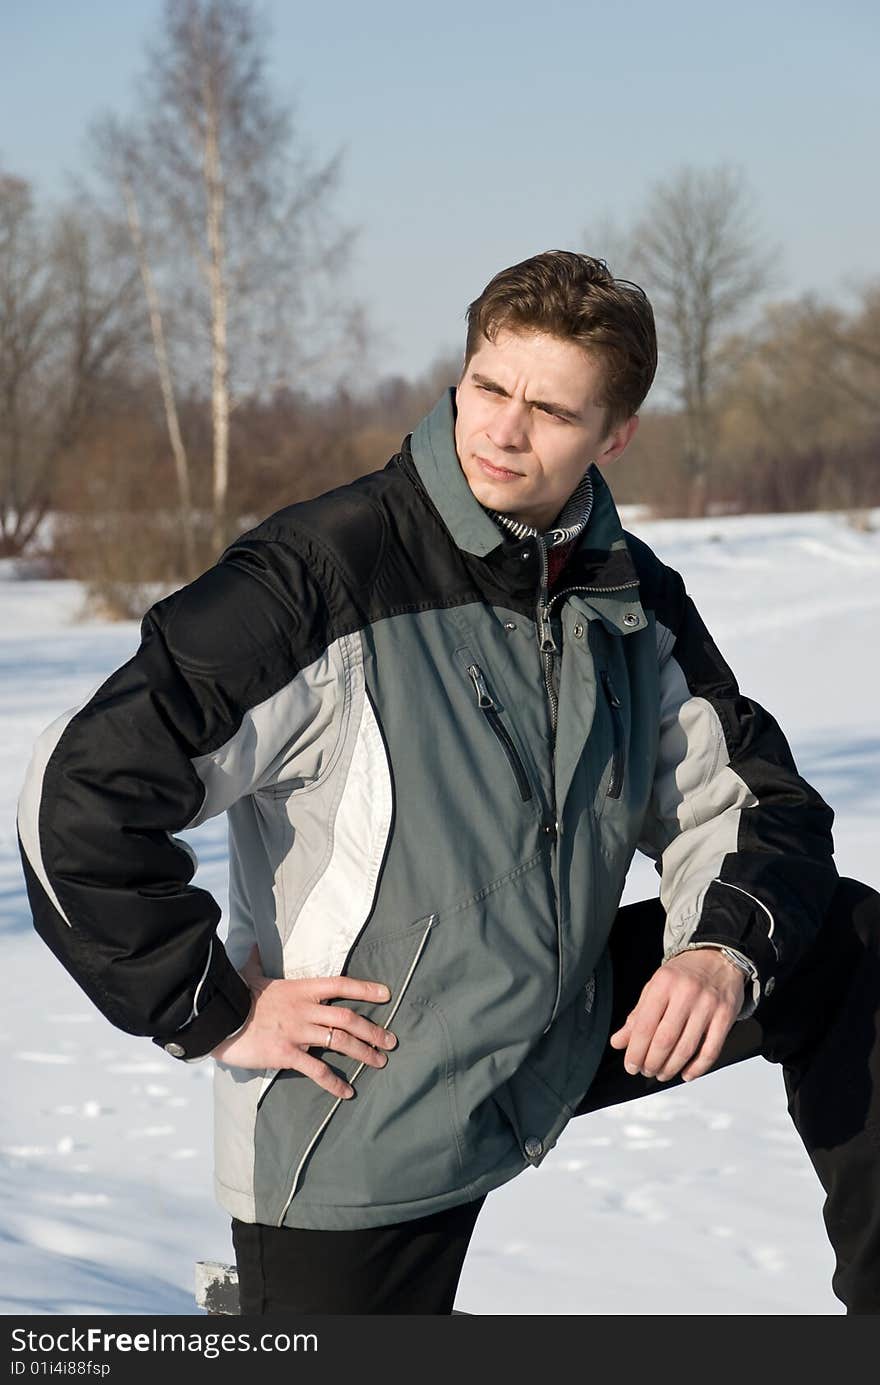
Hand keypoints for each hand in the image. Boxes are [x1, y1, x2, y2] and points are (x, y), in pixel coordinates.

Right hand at [210, 945, 396, 1098]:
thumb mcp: (249, 975)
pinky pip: (315, 1069)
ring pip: (339, 1041)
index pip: (340, 985)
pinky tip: (346, 1092)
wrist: (217, 1017)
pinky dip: (333, 1082)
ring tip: (380, 1062)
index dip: (365, 989)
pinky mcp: (286, 1053)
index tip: (386, 995)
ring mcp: (297, 1032)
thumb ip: (257, 961)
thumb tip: (255, 946)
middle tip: (391, 1041)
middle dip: (372, 1030)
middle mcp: (304, 1009)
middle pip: (348, 1018)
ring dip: (363, 1052)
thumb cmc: (235, 997)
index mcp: (301, 989)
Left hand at [608, 948, 744, 1082]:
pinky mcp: (726, 1016)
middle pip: (665, 1040)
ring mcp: (708, 1005)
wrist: (718, 956)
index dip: (635, 1051)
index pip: (645, 1025)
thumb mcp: (655, 986)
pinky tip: (686, 1074)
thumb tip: (618, 1042)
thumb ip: (637, 1016)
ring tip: (662, 1073)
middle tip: (646, 1071)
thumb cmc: (684, 974)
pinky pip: (711, 1050)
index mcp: (663, 984)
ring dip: (671, 1067)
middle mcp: (686, 993)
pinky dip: (697, 1067)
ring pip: (687, 1048)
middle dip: (652, 1062)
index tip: (631, 1065)